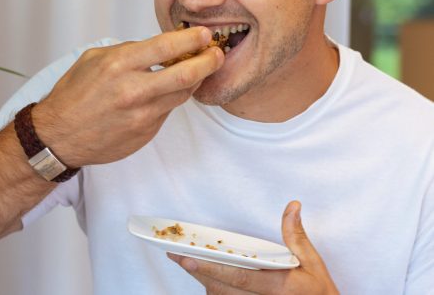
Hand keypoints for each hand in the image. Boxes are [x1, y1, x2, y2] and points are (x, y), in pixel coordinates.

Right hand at [32, 26, 223, 166]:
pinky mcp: (145, 132)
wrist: (59, 136)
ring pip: (182, 94)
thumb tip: (160, 47)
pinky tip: (172, 90)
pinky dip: (173, 98)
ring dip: (195, 80)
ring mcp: (142, 115)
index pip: (166, 47)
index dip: (191, 39)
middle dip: (209, 61)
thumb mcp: (95, 59)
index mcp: (119, 65)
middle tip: (217, 54)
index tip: (204, 34)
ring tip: (201, 70)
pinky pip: (169, 111)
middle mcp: (133, 90)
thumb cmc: (74, 94)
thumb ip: (129, 52)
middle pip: (186, 74)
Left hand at [168, 201, 338, 294]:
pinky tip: (207, 277)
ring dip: (204, 281)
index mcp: (277, 287)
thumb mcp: (312, 262)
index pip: (239, 278)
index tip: (189, 258)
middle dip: (198, 272)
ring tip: (187, 261)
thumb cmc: (318, 291)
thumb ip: (296, 235)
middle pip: (221, 289)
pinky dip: (215, 290)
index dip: (212, 269)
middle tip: (175, 254)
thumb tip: (292, 207)